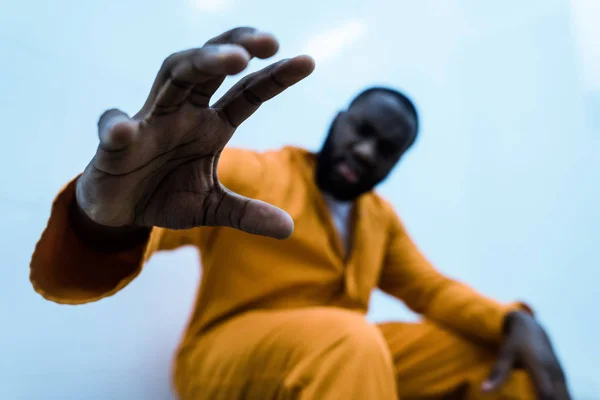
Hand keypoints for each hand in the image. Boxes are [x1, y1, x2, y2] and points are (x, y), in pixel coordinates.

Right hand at [76, 27, 313, 238]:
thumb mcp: (212, 207)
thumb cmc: (168, 195)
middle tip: (270, 42)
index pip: (246, 93)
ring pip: (173, 77)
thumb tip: (289, 228)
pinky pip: (114, 129)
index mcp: (211, 125)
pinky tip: (127, 130)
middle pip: (207, 68)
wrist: (122, 212)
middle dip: (236, 50)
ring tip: (232, 59)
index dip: (275, 77)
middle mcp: (184, 114)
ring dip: (199, 62)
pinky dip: (118, 127)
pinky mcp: (115, 145)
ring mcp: (150, 123)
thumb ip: (246, 213)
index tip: (308, 62)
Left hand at [482, 311, 570, 398]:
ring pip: (566, 396)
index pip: (545, 391)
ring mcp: (560, 374)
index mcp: (539, 365)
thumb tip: (483, 391)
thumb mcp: (504, 355)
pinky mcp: (562, 377)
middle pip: (559, 397)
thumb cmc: (515, 342)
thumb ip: (497, 374)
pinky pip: (566, 394)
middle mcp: (553, 370)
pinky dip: (561, 399)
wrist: (532, 328)